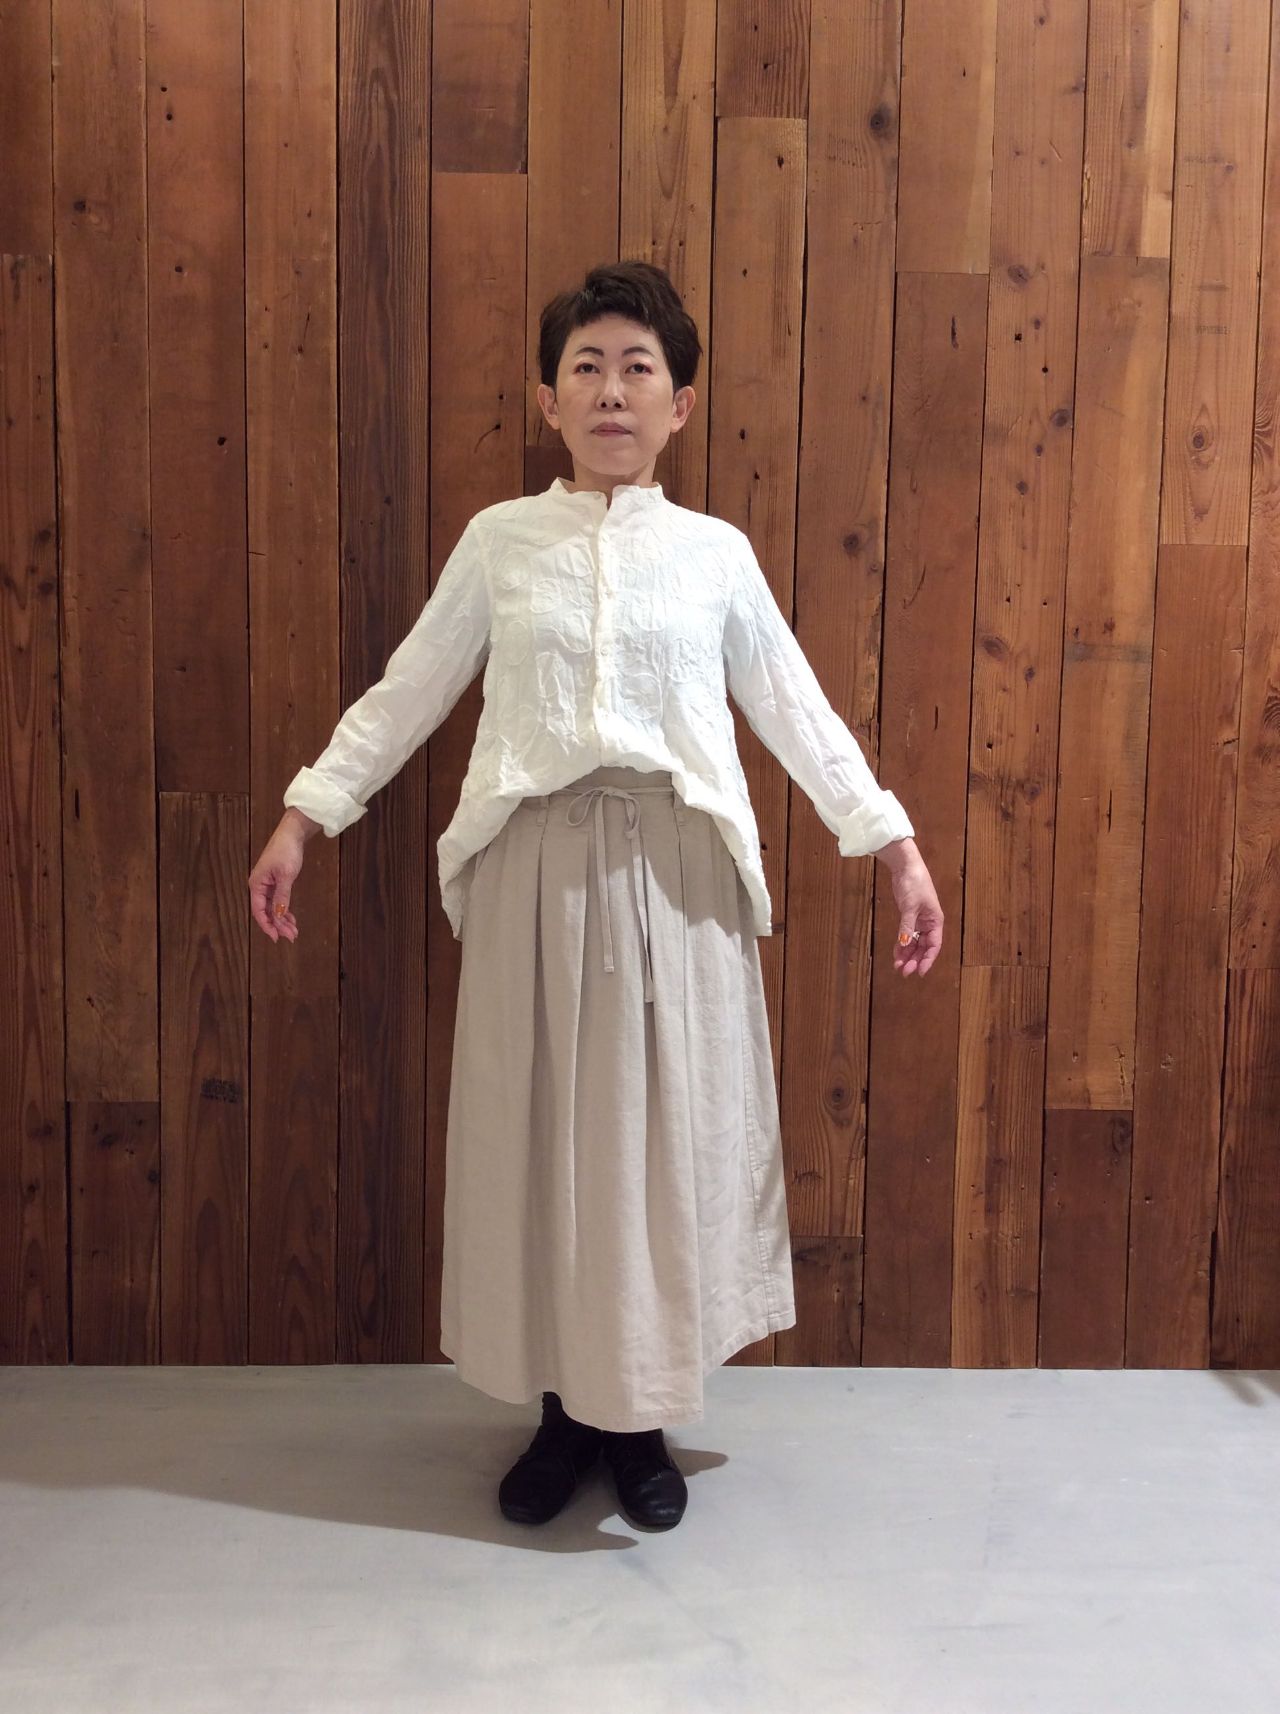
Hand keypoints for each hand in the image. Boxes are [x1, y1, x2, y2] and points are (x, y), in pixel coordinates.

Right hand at [248, 828, 304, 942]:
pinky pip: (277, 901)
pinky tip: (291, 918)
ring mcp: (267, 884)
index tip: (277, 937)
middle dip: (278, 925)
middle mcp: (259, 886)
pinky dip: (284, 910)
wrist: (293, 834)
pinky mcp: (275, 882)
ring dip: (282, 920)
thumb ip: (282, 897)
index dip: (267, 925)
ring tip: (294, 931)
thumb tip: (279, 915)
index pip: (259, 911)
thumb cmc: (286, 851)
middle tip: (291, 936)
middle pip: (266, 911)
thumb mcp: (286, 876)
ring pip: (272, 908)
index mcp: (256, 884)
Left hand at [889, 857, 942, 976]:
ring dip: (907, 954)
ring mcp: (918, 920)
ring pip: (914, 943)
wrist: (905, 866)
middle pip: (923, 947)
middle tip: (904, 971)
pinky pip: (905, 935)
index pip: (934, 945)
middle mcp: (929, 923)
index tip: (919, 972)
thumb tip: (903, 943)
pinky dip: (901, 944)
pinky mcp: (908, 916)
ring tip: (898, 966)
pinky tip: (896, 953)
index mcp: (935, 920)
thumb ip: (907, 926)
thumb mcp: (910, 906)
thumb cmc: (914, 883)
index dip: (928, 960)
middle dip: (914, 960)